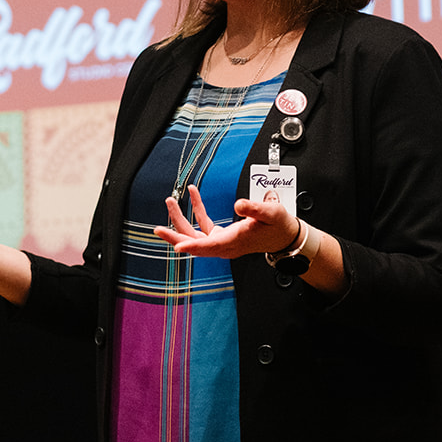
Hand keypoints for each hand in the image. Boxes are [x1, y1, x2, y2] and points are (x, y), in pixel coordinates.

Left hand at [153, 185, 299, 258]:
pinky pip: (204, 225)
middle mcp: (225, 246)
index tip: (177, 247)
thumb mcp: (270, 213)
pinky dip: (197, 210)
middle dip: (175, 236)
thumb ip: (254, 208)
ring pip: (195, 234)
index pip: (209, 247)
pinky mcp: (222, 236)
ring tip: (170, 202)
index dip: (192, 247)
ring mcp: (222, 242)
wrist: (284, 236)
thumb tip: (238, 205)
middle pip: (194, 244)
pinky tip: (193, 194)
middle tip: (157, 229)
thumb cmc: (278, 226)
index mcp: (234, 242)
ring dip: (181, 220)